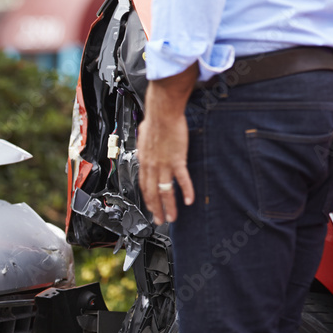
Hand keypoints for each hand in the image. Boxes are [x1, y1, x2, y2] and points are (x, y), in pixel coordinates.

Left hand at [137, 109, 194, 224]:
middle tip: (159, 220)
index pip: (143, 185)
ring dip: (169, 206)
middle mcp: (152, 166)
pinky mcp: (177, 160)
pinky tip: (189, 200)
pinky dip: (186, 190)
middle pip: (152, 193)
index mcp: (144, 161)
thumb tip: (142, 149)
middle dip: (156, 209)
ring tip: (172, 217)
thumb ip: (144, 147)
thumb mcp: (143, 137)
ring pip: (165, 191)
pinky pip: (182, 179)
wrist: (163, 112)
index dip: (147, 199)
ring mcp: (164, 164)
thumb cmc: (155, 120)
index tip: (150, 207)